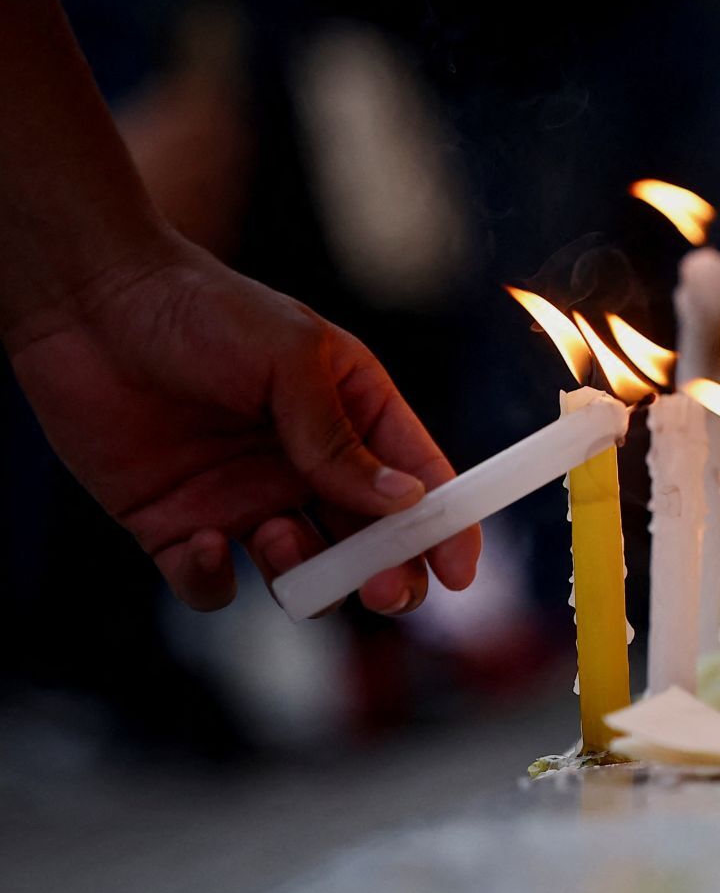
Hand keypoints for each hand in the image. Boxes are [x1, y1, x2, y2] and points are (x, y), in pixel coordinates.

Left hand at [4, 237, 480, 612]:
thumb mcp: (291, 360)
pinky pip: (212, 585)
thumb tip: (405, 502)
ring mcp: (245, 502)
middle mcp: (308, 468)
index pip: (419, 483)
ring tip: (272, 535)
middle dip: (385, 575)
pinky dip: (213, 581)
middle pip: (371, 546)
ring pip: (302, 575)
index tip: (457, 572)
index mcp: (353, 417)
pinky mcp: (178, 528)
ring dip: (302, 574)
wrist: (87, 305)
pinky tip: (201, 543)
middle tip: (378, 587)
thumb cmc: (202, 310)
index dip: (447, 530)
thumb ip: (341, 439)